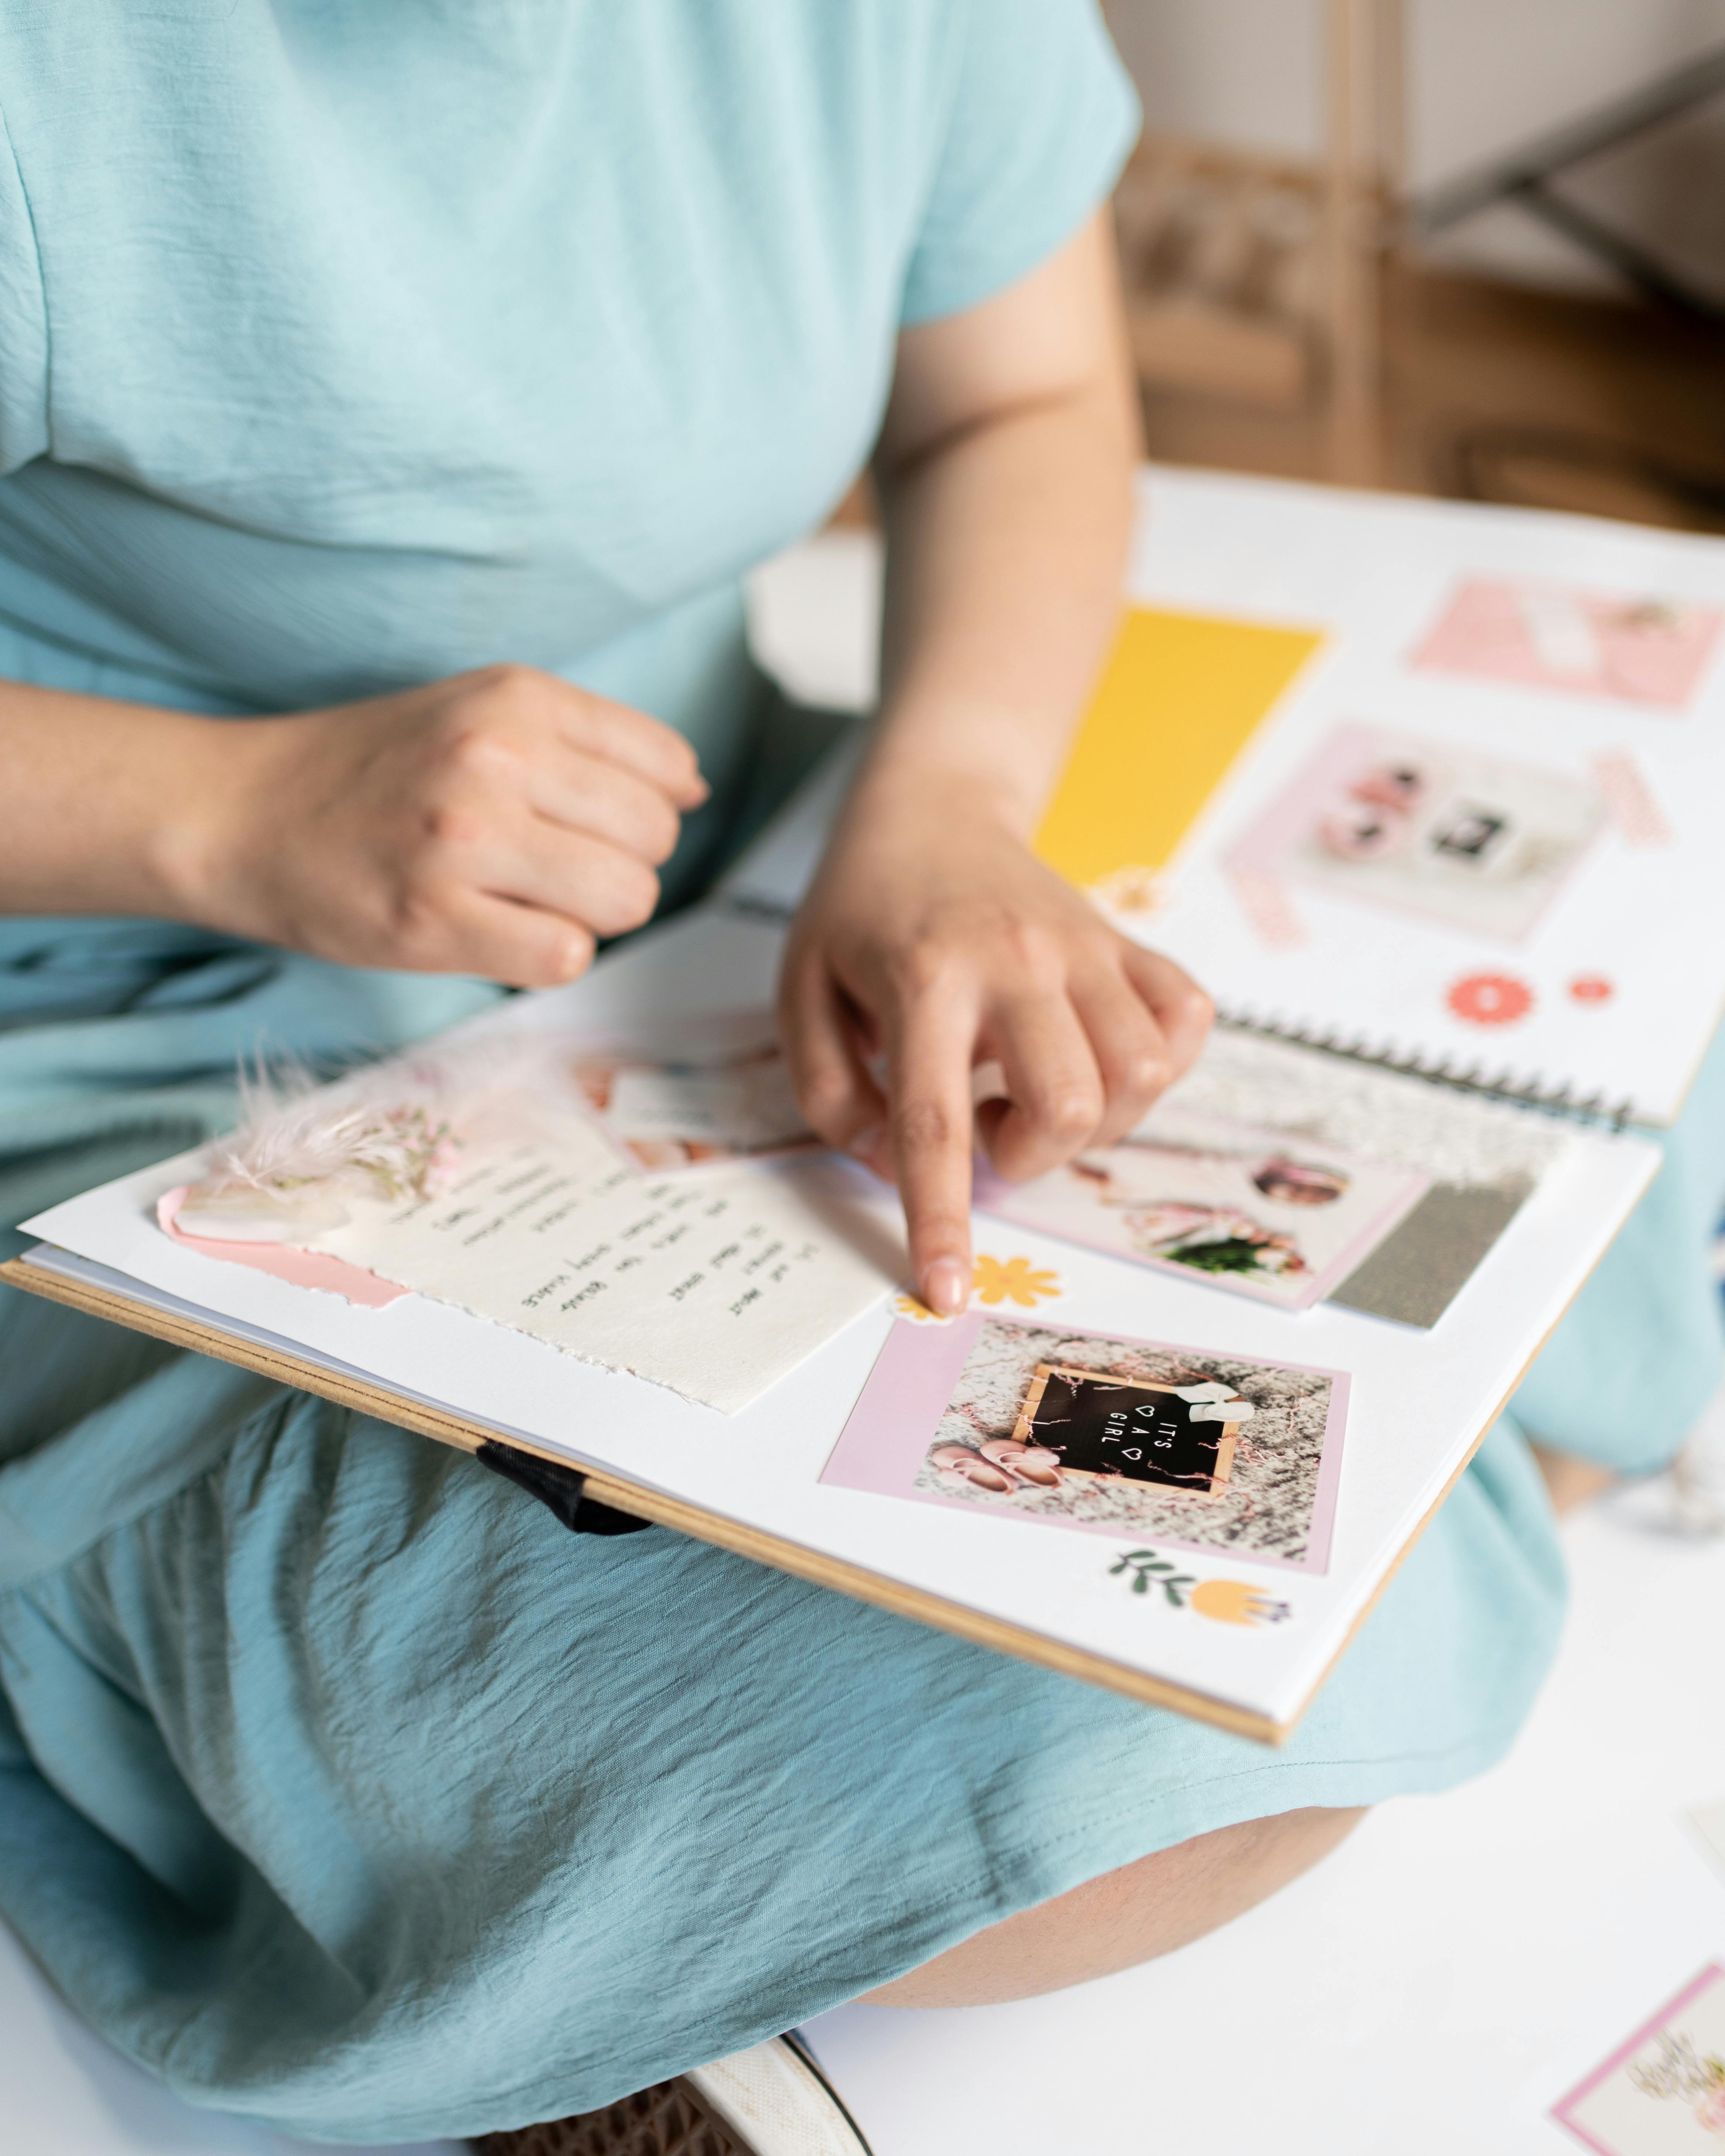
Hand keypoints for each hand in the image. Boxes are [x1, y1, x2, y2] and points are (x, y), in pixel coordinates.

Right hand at [182, 665, 706, 984]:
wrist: (243, 812)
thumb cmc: (375, 770)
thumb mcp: (482, 710)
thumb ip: (589, 741)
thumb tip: (693, 787)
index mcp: (518, 699)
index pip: (668, 766)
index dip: (647, 808)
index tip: (592, 822)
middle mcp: (497, 758)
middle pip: (654, 840)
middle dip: (622, 866)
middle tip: (553, 868)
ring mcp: (465, 841)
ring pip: (625, 900)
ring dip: (589, 915)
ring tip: (523, 898)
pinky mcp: (434, 920)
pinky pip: (565, 956)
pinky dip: (547, 955)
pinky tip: (496, 930)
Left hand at [779, 777, 1213, 1314]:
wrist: (932, 807)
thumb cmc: (861, 910)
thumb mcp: (803, 992)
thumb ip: (829, 1092)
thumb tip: (891, 1167)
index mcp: (924, 979)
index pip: (934, 1126)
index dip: (942, 1221)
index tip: (948, 1293)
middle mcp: (1016, 960)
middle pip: (1067, 1104)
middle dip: (1030, 1154)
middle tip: (987, 1120)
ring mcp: (1084, 946)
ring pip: (1140, 1074)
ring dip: (1092, 1119)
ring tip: (1032, 1087)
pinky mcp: (1127, 941)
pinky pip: (1186, 1022)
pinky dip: (1157, 1063)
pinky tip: (1096, 1058)